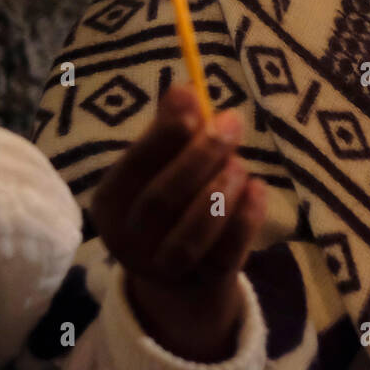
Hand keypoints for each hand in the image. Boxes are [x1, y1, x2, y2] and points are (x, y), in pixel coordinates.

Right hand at [89, 85, 266, 361]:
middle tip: (233, 121)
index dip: (164, 133)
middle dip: (202, 155)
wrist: (179, 278)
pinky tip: (258, 189)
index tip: (195, 98)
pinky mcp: (203, 282)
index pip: (133, 166)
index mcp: (111, 201)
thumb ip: (171, 129)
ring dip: (222, 191)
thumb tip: (185, 87)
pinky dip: (246, 218)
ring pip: (191, 233)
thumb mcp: (159, 166)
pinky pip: (226, 253)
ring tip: (240, 164)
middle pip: (162, 199)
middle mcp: (129, 239)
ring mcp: (165, 267)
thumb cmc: (170, 201)